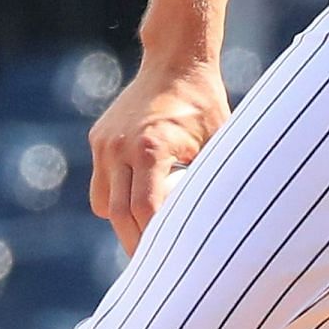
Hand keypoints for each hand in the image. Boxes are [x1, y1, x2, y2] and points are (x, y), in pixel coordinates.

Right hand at [89, 60, 230, 254]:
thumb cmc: (206, 105)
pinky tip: (140, 199)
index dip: (155, 240)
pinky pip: (102, 183)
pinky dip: (117, 198)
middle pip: (120, 213)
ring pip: (104, 202)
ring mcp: (105, 142)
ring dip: (122, 222)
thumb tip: (229, 227)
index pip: (146, 209)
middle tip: (155, 267)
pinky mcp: (99, 139)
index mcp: (151, 146)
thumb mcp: (219, 142)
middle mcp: (121, 145)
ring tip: (148, 234)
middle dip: (136, 242)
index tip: (169, 262)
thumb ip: (214, 180)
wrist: (177, 62)